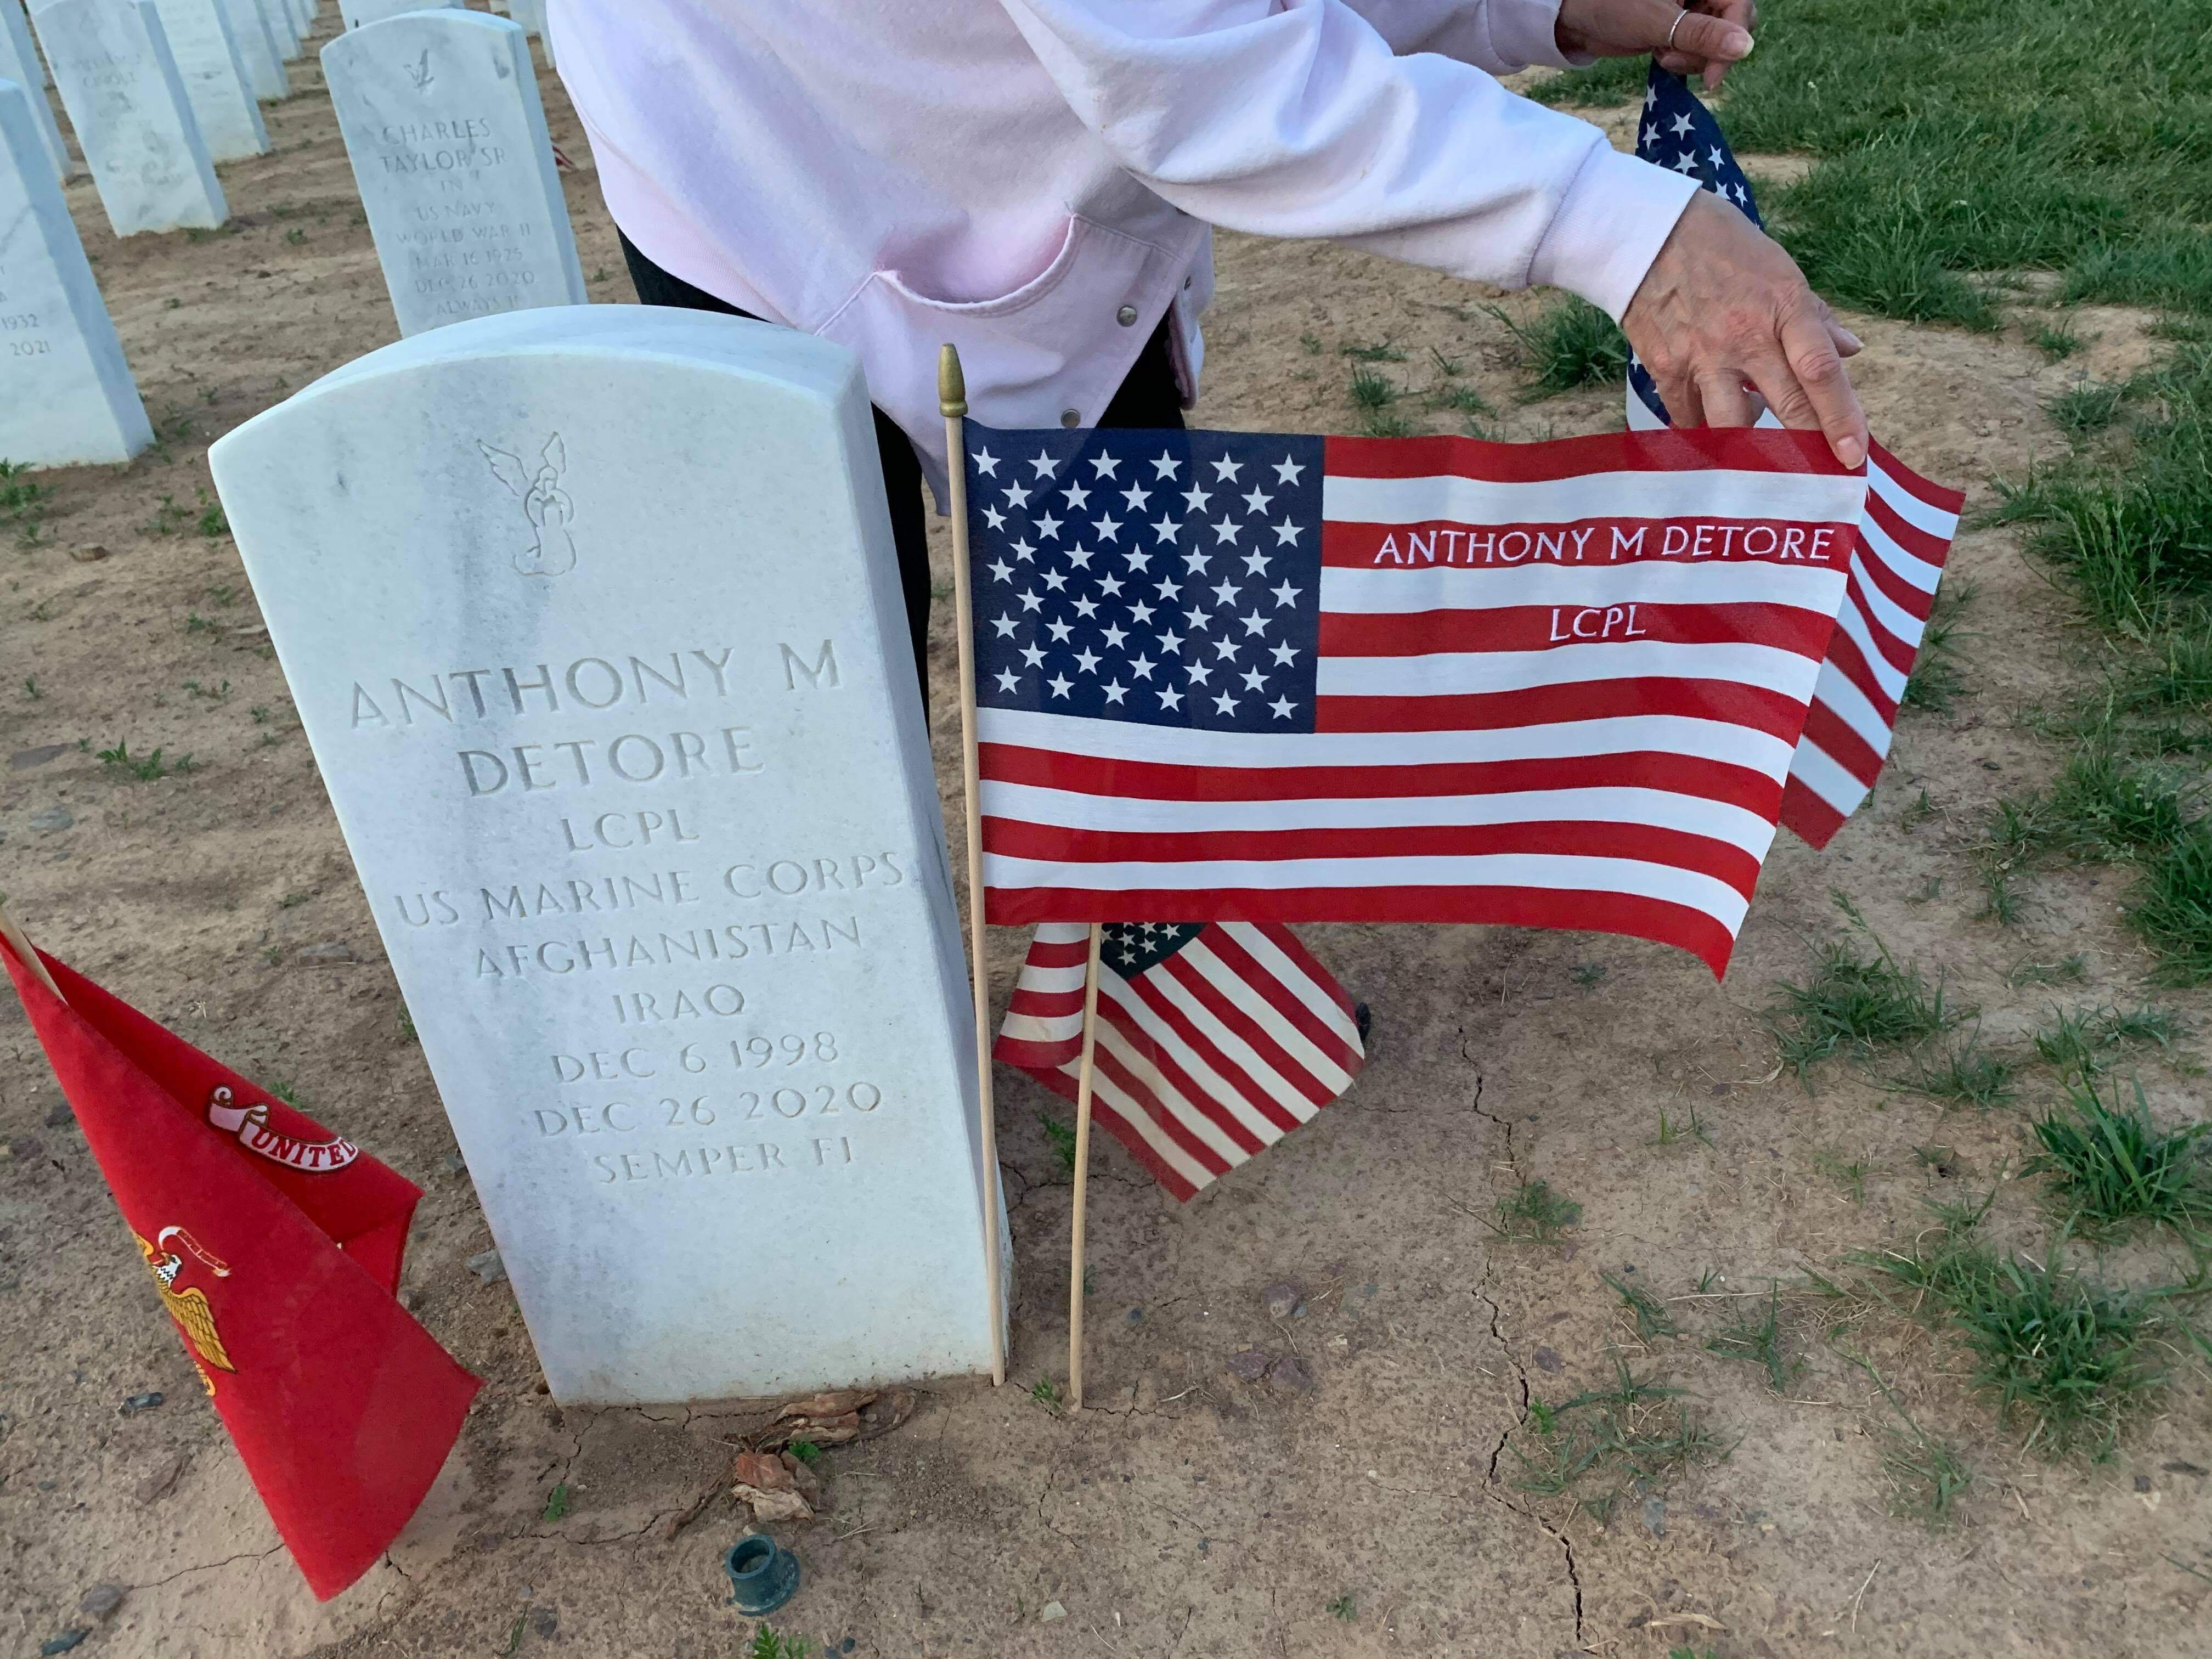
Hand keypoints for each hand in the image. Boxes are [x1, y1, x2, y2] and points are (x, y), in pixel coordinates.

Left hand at [1555, 0, 1756, 91]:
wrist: (1577, 17)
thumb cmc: (1613, 7)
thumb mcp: (1659, 22)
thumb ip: (1702, 35)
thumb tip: (1745, 48)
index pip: (1739, 7)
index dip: (1731, 42)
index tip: (1712, 78)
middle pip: (1731, 27)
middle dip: (1707, 53)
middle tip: (1671, 59)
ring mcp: (1694, 9)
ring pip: (1714, 43)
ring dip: (1691, 59)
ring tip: (1660, 54)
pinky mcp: (1680, 27)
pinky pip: (1697, 49)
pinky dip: (1682, 59)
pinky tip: (1659, 54)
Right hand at [1622, 189, 1866, 467]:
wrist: (1646, 234)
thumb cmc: (1720, 246)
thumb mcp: (1779, 268)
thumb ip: (1813, 316)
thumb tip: (1850, 350)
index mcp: (1782, 307)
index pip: (1820, 370)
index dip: (1841, 416)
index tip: (1854, 455)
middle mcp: (1745, 336)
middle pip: (1784, 406)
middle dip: (1805, 449)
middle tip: (1819, 483)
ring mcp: (1702, 356)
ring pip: (1731, 424)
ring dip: (1748, 446)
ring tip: (1756, 455)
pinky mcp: (1665, 368)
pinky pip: (1688, 417)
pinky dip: (1701, 430)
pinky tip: (1708, 434)